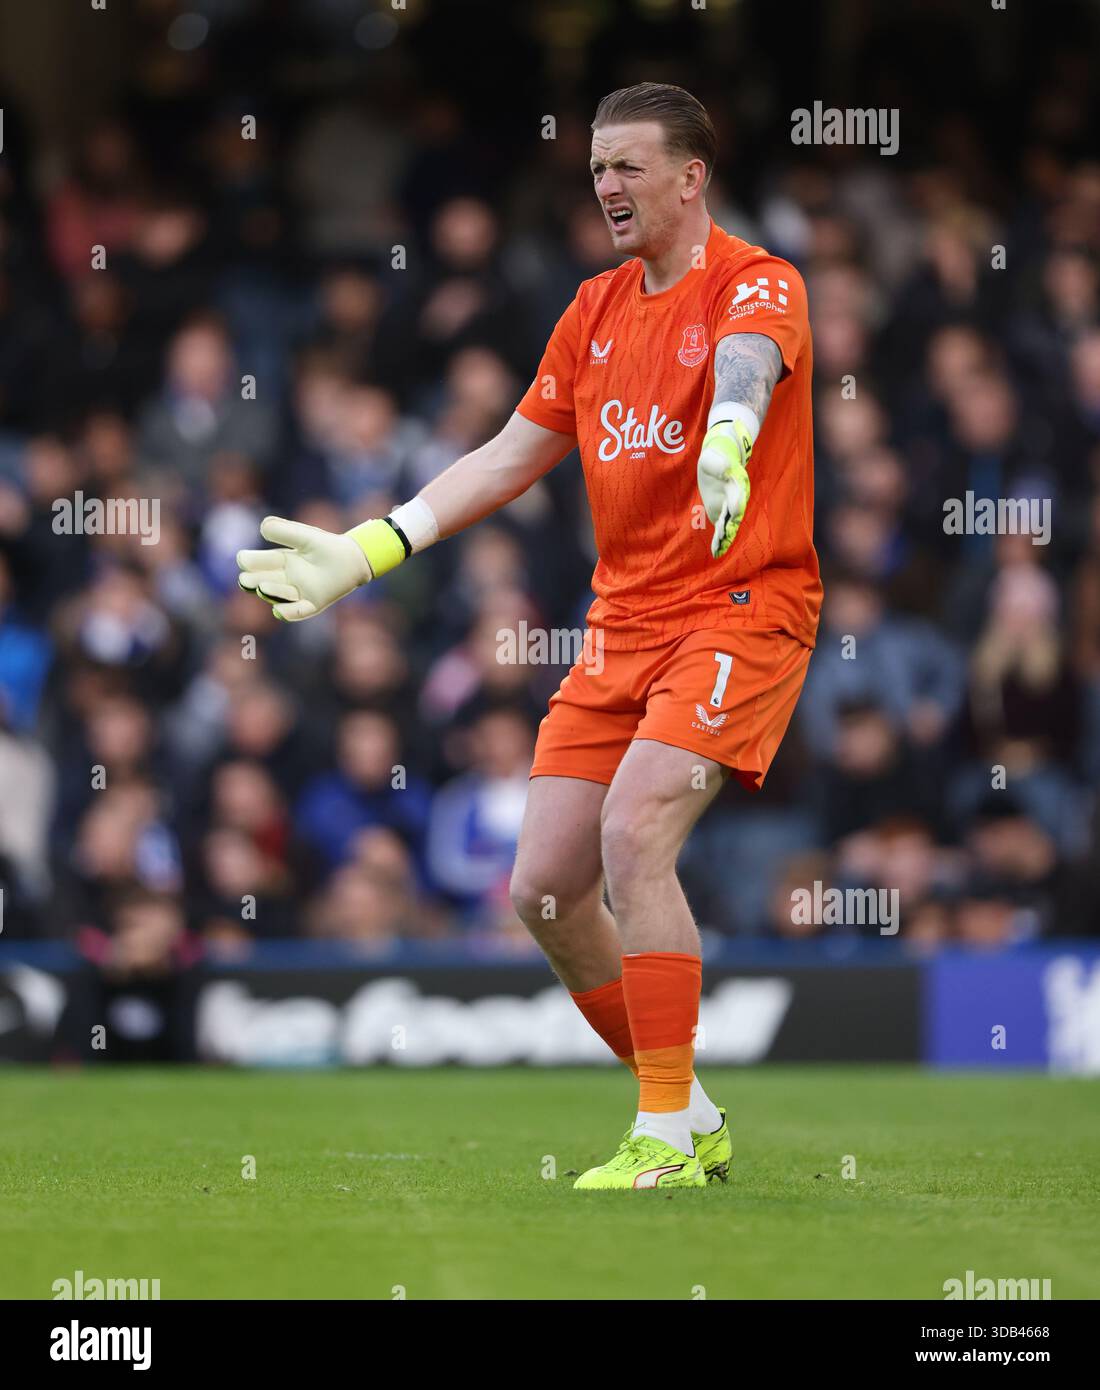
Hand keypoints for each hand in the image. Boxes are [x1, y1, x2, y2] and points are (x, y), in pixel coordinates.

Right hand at [236, 515, 372, 621]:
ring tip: (261, 587)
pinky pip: (298, 612)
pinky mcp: (312, 604)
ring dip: (271, 592)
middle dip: (253, 581)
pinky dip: (289, 613)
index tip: (243, 559)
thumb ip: (285, 531)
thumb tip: (263, 526)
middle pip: (264, 581)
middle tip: (244, 580)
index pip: (260, 563)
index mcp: (281, 561)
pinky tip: (280, 612)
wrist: (352, 559)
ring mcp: (298, 593)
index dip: (251, 561)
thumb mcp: (305, 537)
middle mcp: (285, 579)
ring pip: (279, 596)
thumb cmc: (327, 546)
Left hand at [697, 423, 751, 558]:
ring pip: (730, 524)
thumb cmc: (715, 457)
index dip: (737, 502)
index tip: (735, 510)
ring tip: (719, 550)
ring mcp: (730, 507)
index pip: (739, 494)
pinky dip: (719, 539)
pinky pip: (722, 528)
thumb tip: (725, 471)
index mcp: (737, 483)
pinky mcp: (721, 513)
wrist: (719, 461)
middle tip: (724, 537)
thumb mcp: (713, 457)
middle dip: (730, 526)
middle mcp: (737, 498)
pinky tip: (715, 552)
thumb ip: (719, 464)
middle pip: (735, 514)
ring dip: (725, 537)